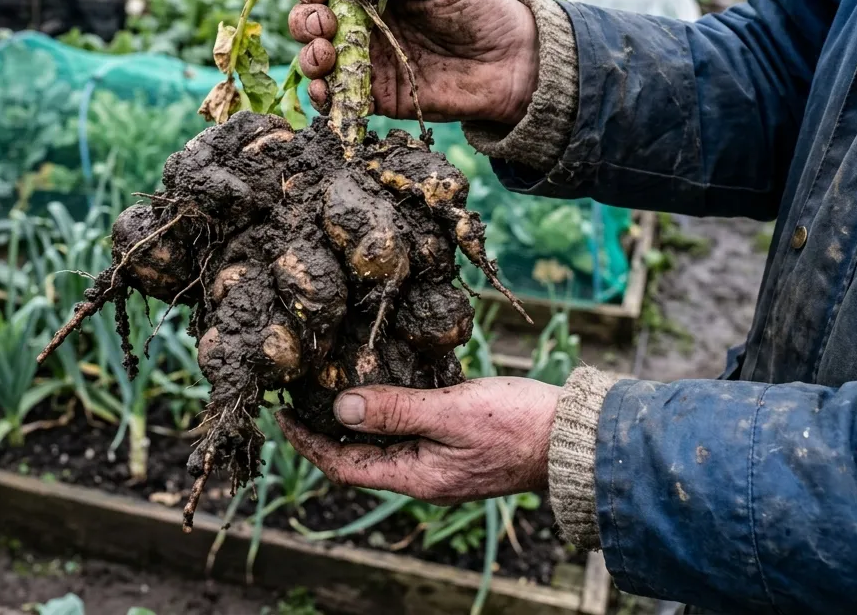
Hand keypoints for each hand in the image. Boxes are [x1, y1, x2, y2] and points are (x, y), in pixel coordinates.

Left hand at [277, 377, 559, 504]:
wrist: (574, 438)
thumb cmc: (517, 426)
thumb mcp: (450, 413)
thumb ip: (395, 410)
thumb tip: (340, 409)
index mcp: (415, 476)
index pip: (343, 465)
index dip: (308, 442)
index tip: (282, 414)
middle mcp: (423, 474)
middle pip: (358, 454)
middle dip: (326, 428)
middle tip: (299, 394)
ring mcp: (441, 461)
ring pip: (384, 439)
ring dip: (357, 416)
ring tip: (331, 384)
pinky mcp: (458, 442)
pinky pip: (412, 427)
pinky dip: (391, 406)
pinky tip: (384, 379)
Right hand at [289, 0, 539, 125]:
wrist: (513, 62)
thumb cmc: (481, 8)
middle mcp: (363, 22)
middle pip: (312, 20)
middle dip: (306, 20)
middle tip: (325, 23)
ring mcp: (368, 60)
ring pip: (317, 59)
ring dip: (309, 56)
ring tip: (326, 54)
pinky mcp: (378, 96)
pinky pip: (338, 97)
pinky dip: (322, 95)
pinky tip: (325, 88)